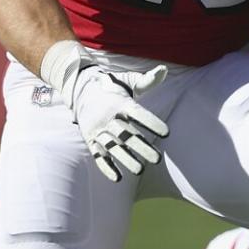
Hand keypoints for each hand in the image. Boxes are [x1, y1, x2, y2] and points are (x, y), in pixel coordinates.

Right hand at [40, 40, 168, 182]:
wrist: (81, 90)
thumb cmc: (113, 88)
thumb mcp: (128, 81)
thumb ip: (147, 80)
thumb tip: (164, 70)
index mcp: (120, 103)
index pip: (138, 113)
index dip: (151, 122)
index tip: (167, 133)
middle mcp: (109, 117)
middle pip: (126, 134)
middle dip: (141, 147)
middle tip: (157, 159)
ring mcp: (98, 130)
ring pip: (113, 147)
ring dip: (125, 159)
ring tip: (140, 170)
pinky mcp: (90, 139)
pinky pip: (98, 155)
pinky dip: (106, 167)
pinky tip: (118, 178)